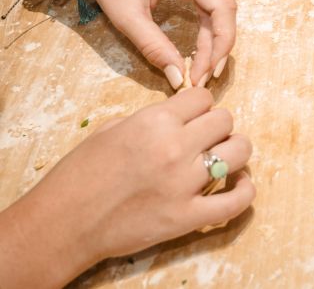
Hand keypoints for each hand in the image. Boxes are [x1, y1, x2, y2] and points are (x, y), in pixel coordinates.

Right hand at [0, 89, 253, 287]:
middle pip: (226, 120)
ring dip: (234, 152)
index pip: (203, 98)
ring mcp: (184, 185)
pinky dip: (244, 191)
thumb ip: (152, 118)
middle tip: (204, 139)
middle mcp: (174, 148)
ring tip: (220, 158)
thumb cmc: (79, 174)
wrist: (62, 224)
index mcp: (154, 122)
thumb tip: (183, 116)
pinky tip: (238, 184)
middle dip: (216, 126)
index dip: (199, 107)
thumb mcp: (112, 129)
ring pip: (240, 151)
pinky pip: (237, 202)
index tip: (192, 117)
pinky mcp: (188, 218)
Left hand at [41, 0, 236, 88]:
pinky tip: (200, 48)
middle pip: (224, 10)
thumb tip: (178, 78)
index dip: (220, 44)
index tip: (206, 72)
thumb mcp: (126, 15)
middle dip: (217, 47)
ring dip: (214, 39)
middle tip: (202, 76)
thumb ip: (154, 47)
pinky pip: (211, 2)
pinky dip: (208, 27)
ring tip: (201, 66)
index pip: (222, 8)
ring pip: (220, 8)